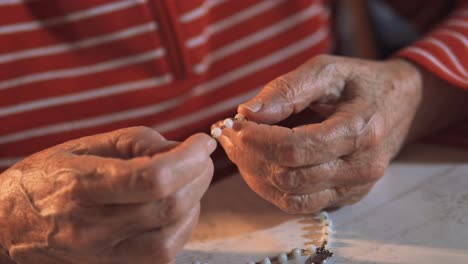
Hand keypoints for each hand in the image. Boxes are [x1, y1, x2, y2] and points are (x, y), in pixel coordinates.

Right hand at [0, 127, 215, 263]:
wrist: (7, 226)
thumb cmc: (46, 178)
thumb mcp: (85, 145)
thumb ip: (138, 143)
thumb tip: (182, 149)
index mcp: (81, 185)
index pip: (151, 179)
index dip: (188, 159)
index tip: (202, 143)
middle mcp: (91, 227)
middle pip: (168, 208)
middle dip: (198, 178)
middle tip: (201, 159)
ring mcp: (101, 255)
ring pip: (170, 239)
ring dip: (194, 206)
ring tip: (189, 183)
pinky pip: (161, 256)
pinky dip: (180, 229)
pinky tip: (177, 208)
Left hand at [216, 55, 424, 212]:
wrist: (400, 104)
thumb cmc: (360, 83)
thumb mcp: (326, 70)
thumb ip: (287, 89)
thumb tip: (248, 112)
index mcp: (360, 130)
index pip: (295, 149)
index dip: (257, 140)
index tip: (235, 125)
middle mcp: (362, 167)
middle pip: (289, 176)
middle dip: (250, 157)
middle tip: (229, 135)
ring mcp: (355, 188)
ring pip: (290, 198)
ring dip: (256, 175)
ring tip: (240, 150)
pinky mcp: (346, 198)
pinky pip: (300, 204)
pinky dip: (272, 187)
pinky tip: (259, 164)